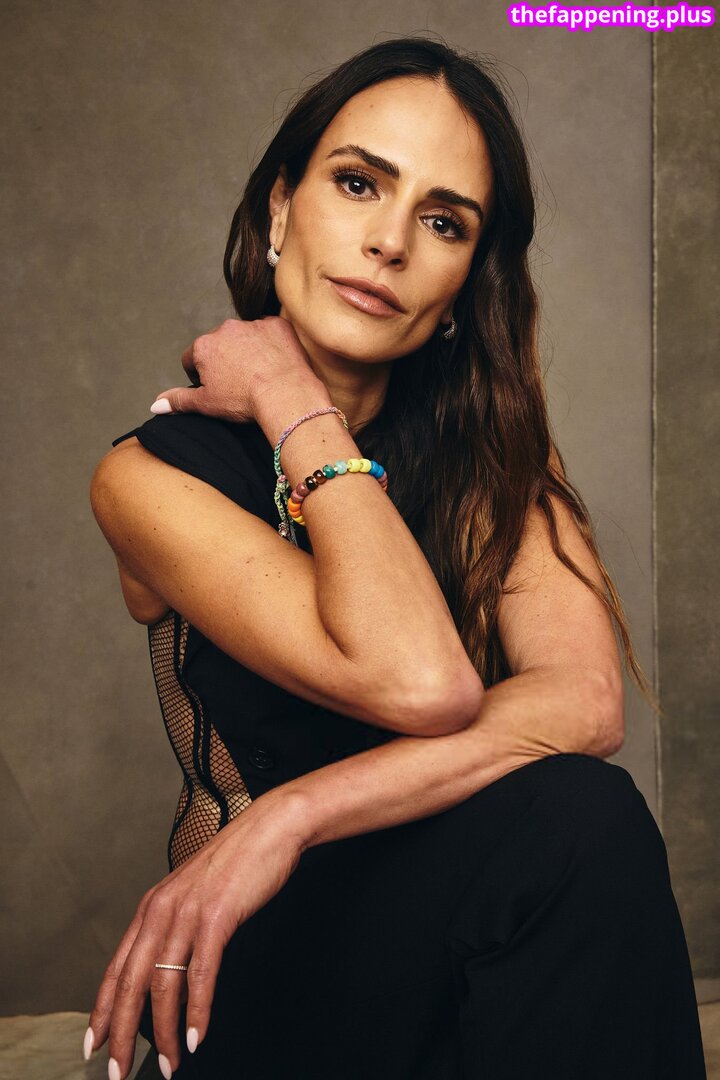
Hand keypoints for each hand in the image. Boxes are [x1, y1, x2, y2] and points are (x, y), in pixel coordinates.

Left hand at [85, 793, 306, 1078]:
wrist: (270, 828)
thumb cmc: (237, 862)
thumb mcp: (195, 895)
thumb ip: (177, 929)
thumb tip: (170, 976)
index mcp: (152, 907)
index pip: (116, 968)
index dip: (102, 1010)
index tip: (95, 1044)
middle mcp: (162, 910)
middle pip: (130, 984)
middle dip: (122, 1034)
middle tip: (118, 1072)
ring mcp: (187, 913)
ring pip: (163, 985)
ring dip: (165, 1033)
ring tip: (169, 1064)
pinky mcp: (217, 916)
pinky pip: (201, 974)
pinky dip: (197, 1011)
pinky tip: (196, 1036)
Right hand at [150, 316, 319, 422]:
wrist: (284, 393)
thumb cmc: (243, 400)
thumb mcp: (205, 404)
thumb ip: (178, 400)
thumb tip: (155, 404)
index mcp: (203, 346)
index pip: (192, 358)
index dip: (201, 375)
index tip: (215, 387)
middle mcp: (225, 329)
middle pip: (219, 345)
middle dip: (225, 360)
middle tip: (240, 383)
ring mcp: (252, 324)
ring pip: (245, 337)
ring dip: (249, 350)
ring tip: (260, 374)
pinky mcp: (277, 325)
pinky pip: (271, 332)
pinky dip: (272, 345)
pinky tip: (277, 363)